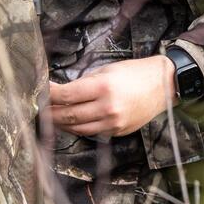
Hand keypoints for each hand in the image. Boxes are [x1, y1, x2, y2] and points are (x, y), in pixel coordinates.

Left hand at [48, 56, 176, 137]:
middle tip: (39, 108)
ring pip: (78, 129)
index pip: (66, 95)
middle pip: (69, 115)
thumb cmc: (134, 72)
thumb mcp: (107, 70)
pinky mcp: (118, 131)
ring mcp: (114, 123)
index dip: (49, 95)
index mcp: (103, 87)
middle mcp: (108, 108)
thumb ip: (84, 83)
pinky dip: (78, 128)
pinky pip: (92, 133)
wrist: (163, 85)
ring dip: (61, 124)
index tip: (40, 92)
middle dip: (50, 112)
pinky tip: (70, 123)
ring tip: (50, 117)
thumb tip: (62, 92)